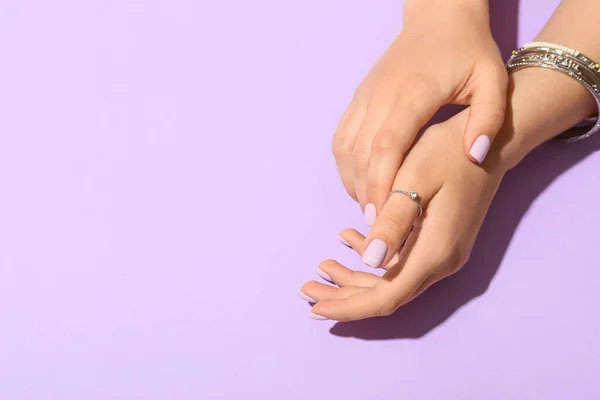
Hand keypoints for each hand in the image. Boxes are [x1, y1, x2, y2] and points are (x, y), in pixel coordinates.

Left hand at [303, 110, 506, 320]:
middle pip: (387, 294)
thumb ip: (393, 223)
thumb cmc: (448, 154)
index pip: (385, 296)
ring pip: (392, 280)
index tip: (314, 309)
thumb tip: (370, 260)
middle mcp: (441, 261)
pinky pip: (401, 262)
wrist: (488, 141)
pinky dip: (373, 257)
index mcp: (433, 252)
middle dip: (344, 296)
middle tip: (307, 290)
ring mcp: (443, 254)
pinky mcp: (440, 242)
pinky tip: (348, 238)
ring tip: (322, 267)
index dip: (349, 306)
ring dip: (355, 277)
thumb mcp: (414, 180)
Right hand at [332, 0, 506, 223]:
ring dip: (353, 182)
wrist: (438, 18)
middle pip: (361, 153)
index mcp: (412, 93)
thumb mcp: (492, 80)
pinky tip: (361, 183)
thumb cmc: (468, 50)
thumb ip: (487, 118)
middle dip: (366, 193)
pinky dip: (347, 166)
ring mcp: (365, 96)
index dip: (382, 184)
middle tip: (377, 225)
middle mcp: (380, 95)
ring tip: (370, 209)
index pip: (387, 145)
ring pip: (345, 148)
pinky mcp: (358, 99)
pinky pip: (342, 138)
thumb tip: (473, 157)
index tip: (384, 216)